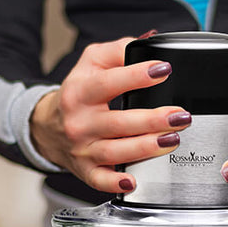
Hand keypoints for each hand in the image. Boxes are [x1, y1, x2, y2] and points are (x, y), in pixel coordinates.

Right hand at [30, 37, 191, 192]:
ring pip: (114, 152)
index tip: (162, 70)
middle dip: (152, 119)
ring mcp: (82, 148)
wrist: (48, 126)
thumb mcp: (91, 62)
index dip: (136, 76)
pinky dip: (115, 184)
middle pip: (117, 122)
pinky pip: (99, 180)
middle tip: (180, 115)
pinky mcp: (85, 170)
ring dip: (145, 147)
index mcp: (81, 91)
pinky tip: (134, 180)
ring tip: (172, 139)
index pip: (108, 83)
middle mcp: (80, 121)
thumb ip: (119, 50)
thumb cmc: (78, 93)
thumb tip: (150, 42)